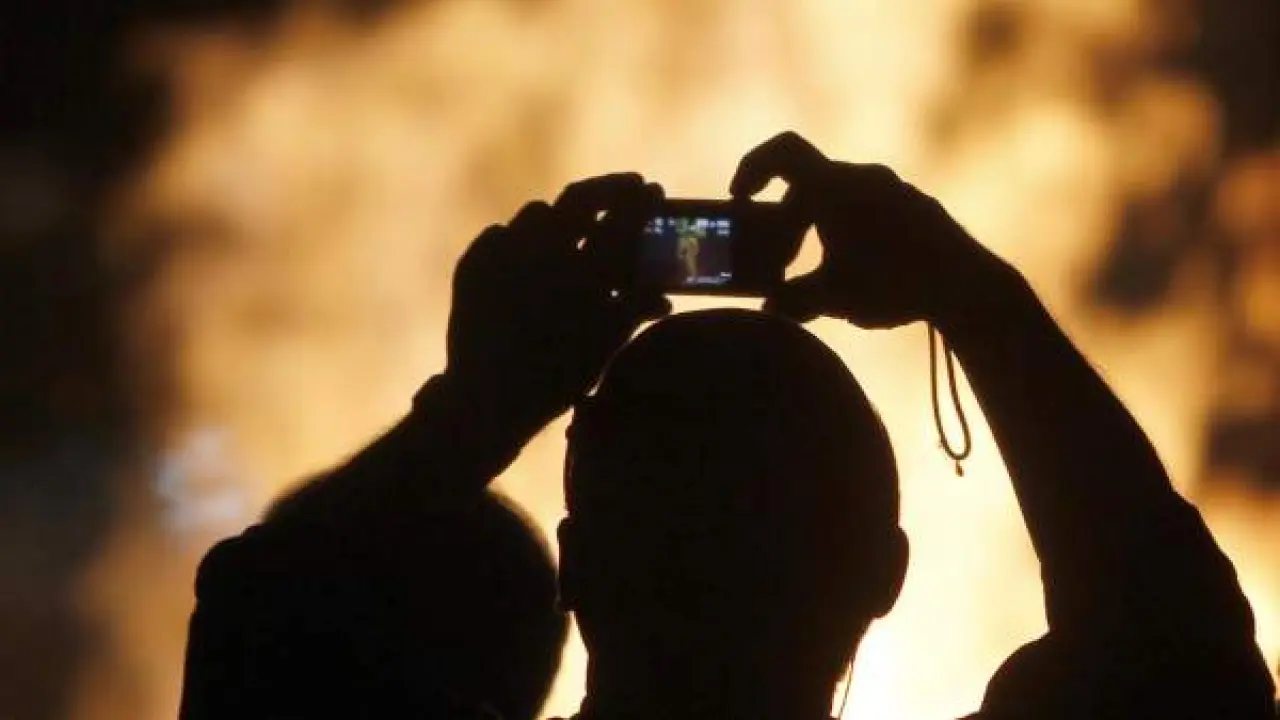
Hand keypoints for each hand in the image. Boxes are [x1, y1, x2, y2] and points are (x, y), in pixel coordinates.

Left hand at [446, 173, 669, 429]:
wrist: (488, 398)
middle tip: (626, 188)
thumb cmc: (558, 377)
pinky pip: (500, 235)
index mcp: (585, 269)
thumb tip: (663, 298)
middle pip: (581, 197)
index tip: (654, 190)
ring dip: (560, 217)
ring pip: (537, 212)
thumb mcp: (605, 345)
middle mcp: (544, 249)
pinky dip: (518, 242)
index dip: (643, 200)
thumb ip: (634, 311)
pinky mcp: (474, 262)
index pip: (623, 217)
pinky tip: (525, 259)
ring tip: (570, 230)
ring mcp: (504, 251)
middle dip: (608, 188)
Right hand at [730, 131, 1002, 327]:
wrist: (967, 287)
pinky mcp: (916, 208)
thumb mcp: (832, 298)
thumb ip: (793, 301)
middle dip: (788, 222)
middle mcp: (864, 178)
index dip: (753, 168)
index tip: (741, 198)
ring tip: (823, 272)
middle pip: (808, 187)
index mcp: (834, 188)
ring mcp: (894, 191)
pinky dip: (851, 231)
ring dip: (821, 229)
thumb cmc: (893, 285)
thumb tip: (769, 314)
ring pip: (840, 199)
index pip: (782, 153)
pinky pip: (870, 209)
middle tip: (781, 259)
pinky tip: (862, 271)